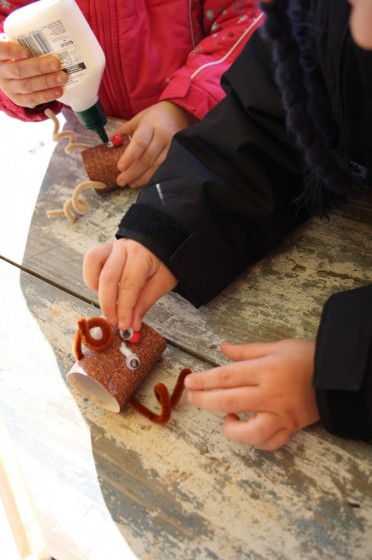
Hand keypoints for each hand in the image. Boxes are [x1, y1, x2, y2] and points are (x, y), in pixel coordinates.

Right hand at [0, 40, 66, 107]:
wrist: (11, 75)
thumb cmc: (18, 56)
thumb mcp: (17, 46)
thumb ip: (28, 44)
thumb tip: (53, 42)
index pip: (1, 51)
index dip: (13, 52)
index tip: (27, 52)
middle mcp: (2, 73)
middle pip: (19, 71)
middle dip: (39, 67)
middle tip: (57, 64)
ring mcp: (9, 88)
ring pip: (27, 86)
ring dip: (47, 82)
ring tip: (62, 78)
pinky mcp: (18, 99)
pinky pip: (32, 99)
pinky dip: (47, 95)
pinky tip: (59, 91)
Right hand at [83, 238, 176, 330]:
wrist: (164, 241)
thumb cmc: (164, 263)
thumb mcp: (163, 282)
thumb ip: (145, 302)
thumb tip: (133, 325)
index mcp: (141, 255)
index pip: (128, 285)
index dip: (124, 308)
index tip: (125, 326)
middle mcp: (123, 247)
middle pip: (108, 278)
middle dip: (109, 304)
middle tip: (114, 322)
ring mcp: (112, 246)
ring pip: (93, 264)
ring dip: (97, 289)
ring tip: (108, 303)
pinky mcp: (104, 249)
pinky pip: (91, 260)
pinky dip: (92, 278)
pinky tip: (103, 290)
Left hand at [115, 101, 197, 187]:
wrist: (181, 113)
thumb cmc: (156, 117)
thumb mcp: (139, 119)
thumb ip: (124, 130)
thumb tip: (109, 143)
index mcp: (151, 125)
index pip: (139, 143)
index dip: (129, 157)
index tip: (120, 167)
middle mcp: (163, 136)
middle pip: (147, 158)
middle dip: (133, 172)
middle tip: (121, 181)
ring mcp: (173, 147)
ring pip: (157, 167)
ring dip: (142, 178)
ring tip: (130, 184)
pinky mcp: (179, 155)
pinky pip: (164, 169)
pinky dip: (152, 177)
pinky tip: (144, 181)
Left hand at [185, 339, 319, 450]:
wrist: (338, 374)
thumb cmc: (306, 356)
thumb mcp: (276, 347)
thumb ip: (246, 351)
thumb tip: (222, 348)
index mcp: (266, 370)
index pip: (226, 377)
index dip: (204, 381)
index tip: (190, 382)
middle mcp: (271, 394)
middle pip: (229, 401)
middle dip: (205, 401)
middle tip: (192, 398)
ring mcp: (281, 415)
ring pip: (249, 432)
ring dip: (230, 428)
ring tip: (226, 417)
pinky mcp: (291, 428)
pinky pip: (270, 442)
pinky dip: (255, 441)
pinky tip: (246, 430)